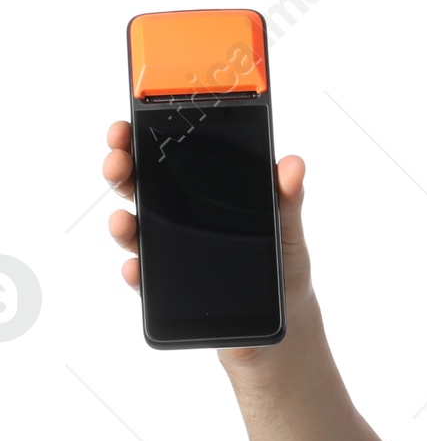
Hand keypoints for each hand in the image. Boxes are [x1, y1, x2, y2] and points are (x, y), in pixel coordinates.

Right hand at [102, 118, 312, 368]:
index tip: (129, 123)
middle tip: (117, 162)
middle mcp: (179, 216)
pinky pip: (145, 278)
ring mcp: (170, 251)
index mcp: (203, 190)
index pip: (166, 154)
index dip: (142, 136)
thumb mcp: (288, 228)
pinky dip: (136, 272)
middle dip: (121, 169)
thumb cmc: (285, 263)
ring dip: (122, 224)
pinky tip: (136, 269)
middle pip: (138, 185)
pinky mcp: (171, 287)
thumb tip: (294, 164)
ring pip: (135, 231)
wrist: (285, 317)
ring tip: (125, 221)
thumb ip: (286, 197)